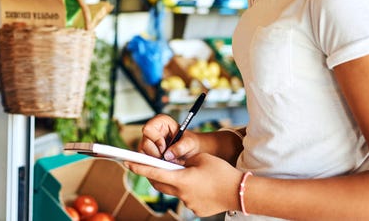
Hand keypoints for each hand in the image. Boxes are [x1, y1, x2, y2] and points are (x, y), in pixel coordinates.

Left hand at [125, 153, 242, 216]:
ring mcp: (189, 204)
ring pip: (175, 192)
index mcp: (182, 179)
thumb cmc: (221, 172)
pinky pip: (188, 199)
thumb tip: (174, 163)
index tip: (127, 162)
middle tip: (153, 166)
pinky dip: (189, 191)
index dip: (139, 167)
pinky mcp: (197, 211)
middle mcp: (182, 194)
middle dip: (155, 175)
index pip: (154, 172)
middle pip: (161, 184)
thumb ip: (184, 160)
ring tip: (191, 175)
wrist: (241, 192)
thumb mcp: (200, 158)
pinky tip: (202, 187)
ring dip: (176, 183)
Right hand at [139, 114, 213, 163]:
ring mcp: (148, 142)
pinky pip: (144, 160)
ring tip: (168, 161)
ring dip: (156, 160)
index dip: (155, 139)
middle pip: (145, 143)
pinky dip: (154, 164)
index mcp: (161, 122)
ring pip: (143, 153)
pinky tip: (164, 164)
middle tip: (167, 158)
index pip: (148, 129)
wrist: (191, 151)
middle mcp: (152, 131)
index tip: (164, 147)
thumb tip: (168, 155)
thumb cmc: (190, 143)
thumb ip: (181, 147)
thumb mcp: (190, 143)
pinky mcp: (147, 152)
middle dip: (156, 153)